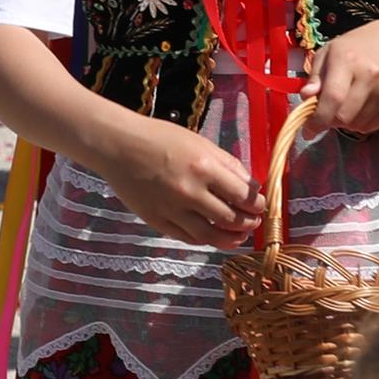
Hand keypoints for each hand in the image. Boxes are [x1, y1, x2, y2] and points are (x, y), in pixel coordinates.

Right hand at [104, 116, 263, 246]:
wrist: (118, 146)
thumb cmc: (160, 138)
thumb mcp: (200, 143)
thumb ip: (227, 164)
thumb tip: (249, 186)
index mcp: (204, 167)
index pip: (243, 196)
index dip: (257, 205)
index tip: (260, 206)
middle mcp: (190, 191)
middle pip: (231, 219)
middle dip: (248, 224)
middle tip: (253, 222)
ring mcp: (172, 209)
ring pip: (211, 236)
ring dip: (230, 239)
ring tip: (238, 236)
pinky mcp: (157, 221)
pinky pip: (188, 238)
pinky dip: (204, 239)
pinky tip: (212, 235)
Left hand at [306, 20, 378, 134]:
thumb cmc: (356, 48)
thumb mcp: (329, 53)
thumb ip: (315, 76)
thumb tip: (305, 97)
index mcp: (348, 60)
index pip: (333, 97)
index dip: (318, 119)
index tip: (308, 129)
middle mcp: (370, 76)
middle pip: (343, 117)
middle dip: (330, 120)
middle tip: (328, 110)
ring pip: (357, 126)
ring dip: (346, 122)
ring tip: (347, 103)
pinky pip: (371, 127)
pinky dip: (361, 123)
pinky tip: (362, 105)